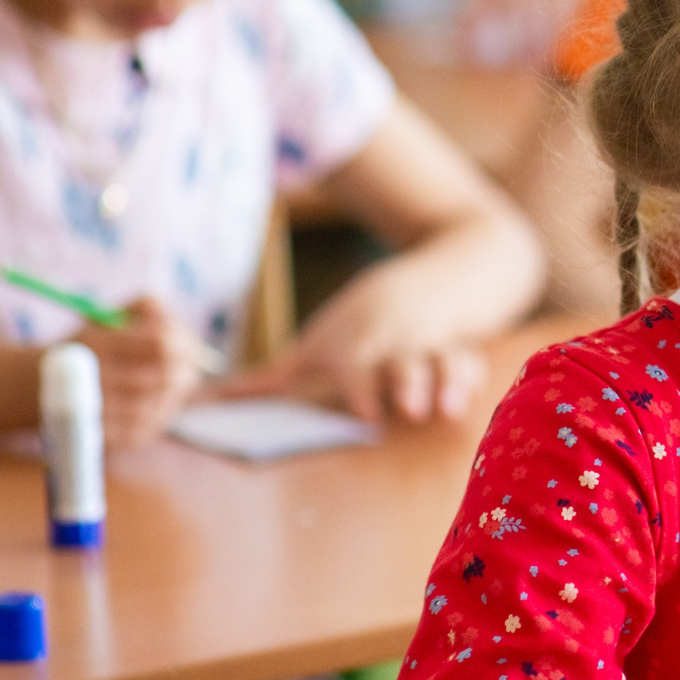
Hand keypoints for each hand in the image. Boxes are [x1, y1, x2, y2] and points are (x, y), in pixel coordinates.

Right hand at [69, 298, 205, 447]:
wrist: (36, 388)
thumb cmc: (84, 347)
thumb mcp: (105, 317)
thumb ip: (143, 307)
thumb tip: (172, 317)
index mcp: (97, 346)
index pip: (161, 343)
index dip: (183, 342)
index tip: (187, 342)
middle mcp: (97, 380)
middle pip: (167, 375)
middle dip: (186, 367)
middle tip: (190, 363)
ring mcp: (102, 413)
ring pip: (162, 401)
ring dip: (176, 389)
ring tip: (175, 379)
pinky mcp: (108, 437)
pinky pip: (151, 423)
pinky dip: (163, 408)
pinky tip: (160, 399)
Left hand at [221, 271, 486, 422]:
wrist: (440, 267)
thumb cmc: (367, 318)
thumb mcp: (320, 341)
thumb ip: (272, 379)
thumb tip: (207, 400)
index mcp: (358, 345)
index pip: (358, 364)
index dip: (362, 385)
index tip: (364, 412)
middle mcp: (395, 342)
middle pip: (402, 362)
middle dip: (408, 384)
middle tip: (411, 409)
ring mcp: (433, 342)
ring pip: (442, 361)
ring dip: (446, 384)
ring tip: (448, 412)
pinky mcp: (465, 344)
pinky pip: (471, 359)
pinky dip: (471, 377)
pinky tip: (470, 397)